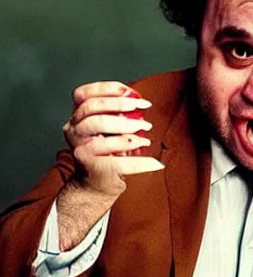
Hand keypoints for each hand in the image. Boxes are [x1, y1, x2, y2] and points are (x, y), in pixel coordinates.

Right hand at [63, 81, 163, 197]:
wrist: (96, 186)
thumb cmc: (107, 155)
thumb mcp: (110, 132)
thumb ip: (118, 116)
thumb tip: (139, 102)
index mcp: (77, 118)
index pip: (83, 95)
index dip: (107, 89)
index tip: (133, 93)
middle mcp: (74, 130)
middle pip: (92, 108)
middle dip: (120, 104)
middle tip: (144, 108)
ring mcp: (81, 148)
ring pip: (100, 126)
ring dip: (128, 126)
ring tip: (146, 132)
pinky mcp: (93, 166)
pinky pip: (119, 161)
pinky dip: (141, 162)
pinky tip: (155, 162)